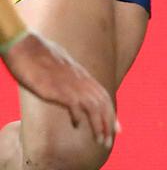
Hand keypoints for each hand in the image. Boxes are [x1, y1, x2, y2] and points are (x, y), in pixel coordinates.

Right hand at [3, 32, 117, 147]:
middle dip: (109, 124)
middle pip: (103, 104)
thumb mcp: (63, 67)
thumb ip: (70, 77)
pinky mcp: (59, 89)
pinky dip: (78, 117)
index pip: (104, 97)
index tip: (116, 127)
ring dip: (99, 125)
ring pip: (94, 108)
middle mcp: (82, 81)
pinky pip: (75, 105)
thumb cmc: (42, 57)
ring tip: (100, 140)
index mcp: (84, 76)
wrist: (28, 48)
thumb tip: (70, 84)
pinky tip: (76, 125)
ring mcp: (72, 85)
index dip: (111, 113)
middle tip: (109, 140)